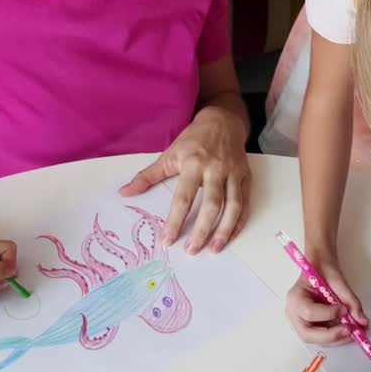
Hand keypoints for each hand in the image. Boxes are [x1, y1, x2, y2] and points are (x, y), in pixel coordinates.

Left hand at [120, 108, 249, 253]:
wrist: (223, 121)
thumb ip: (147, 176)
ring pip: (233, 207)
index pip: (183, 197)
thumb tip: (124, 193)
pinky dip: (239, 222)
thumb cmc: (193, 140)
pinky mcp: (246, 177)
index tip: (168, 240)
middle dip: (202, 230)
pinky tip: (231, 237)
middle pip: (211, 205)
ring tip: (214, 250)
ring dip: (224, 231)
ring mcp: (233, 174)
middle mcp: (215, 169)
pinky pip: (245, 204)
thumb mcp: (168, 155)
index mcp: (193, 163)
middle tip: (191, 250)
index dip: (175, 220)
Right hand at [285, 254, 369, 343]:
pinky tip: (349, 330)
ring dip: (337, 339)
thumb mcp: (338, 280)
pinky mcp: (310, 326)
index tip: (344, 309)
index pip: (309, 312)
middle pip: (308, 334)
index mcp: (296, 297)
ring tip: (355, 332)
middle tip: (351, 331)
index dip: (328, 314)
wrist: (319, 267)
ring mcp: (301, 322)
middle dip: (331, 335)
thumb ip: (350, 300)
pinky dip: (337, 336)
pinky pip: (322, 337)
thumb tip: (362, 320)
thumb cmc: (323, 270)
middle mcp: (294, 313)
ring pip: (316, 340)